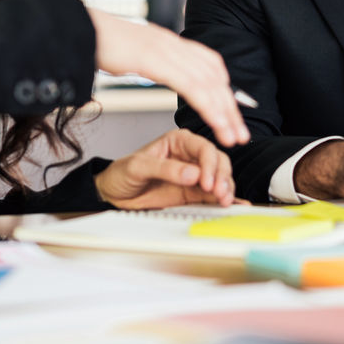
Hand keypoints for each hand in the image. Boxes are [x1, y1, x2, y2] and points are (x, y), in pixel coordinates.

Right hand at [87, 8, 248, 147]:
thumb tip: (163, 69)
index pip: (210, 65)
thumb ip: (154, 61)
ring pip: (206, 83)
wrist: (77, 28)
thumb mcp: (135, 52)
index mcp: (170, 42)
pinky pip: (189, 85)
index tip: (234, 113)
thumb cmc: (100, 42)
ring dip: (223, 112)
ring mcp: (164, 49)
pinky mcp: (153, 59)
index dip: (225, 89)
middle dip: (230, 107)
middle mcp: (173, 43)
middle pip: (214, 76)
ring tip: (231, 137)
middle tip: (241, 133)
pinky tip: (214, 121)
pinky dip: (206, 105)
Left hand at [94, 129, 235, 208]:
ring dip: (225, 188)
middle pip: (217, 161)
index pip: (203, 148)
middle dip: (222, 177)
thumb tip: (192, 173)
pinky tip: (229, 203)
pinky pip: (213, 193)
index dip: (209, 164)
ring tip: (224, 200)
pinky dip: (223, 197)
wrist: (113, 194)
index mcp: (178, 141)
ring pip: (220, 177)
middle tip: (220, 193)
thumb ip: (166, 169)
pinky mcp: (193, 192)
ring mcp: (193, 174)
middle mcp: (189, 156)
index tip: (206, 181)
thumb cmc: (122, 173)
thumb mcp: (139, 167)